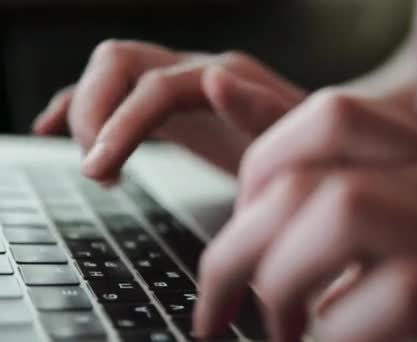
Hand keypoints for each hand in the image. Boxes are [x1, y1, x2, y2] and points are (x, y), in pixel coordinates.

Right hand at [34, 40, 304, 179]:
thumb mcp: (295, 140)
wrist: (319, 144)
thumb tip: (214, 80)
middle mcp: (197, 71)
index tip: (99, 172)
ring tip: (96, 165)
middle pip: (118, 63)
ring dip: (86, 112)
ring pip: (110, 73)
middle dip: (93, 114)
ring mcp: (181, 84)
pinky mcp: (173, 106)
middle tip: (98, 171)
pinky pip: (117, 96)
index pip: (154, 85)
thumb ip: (260, 110)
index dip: (120, 124)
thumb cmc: (309, 148)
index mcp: (225, 77)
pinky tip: (55, 130)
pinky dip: (80, 108)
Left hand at [195, 89, 416, 340]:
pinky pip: (380, 301)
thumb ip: (369, 194)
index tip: (237, 219)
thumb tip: (278, 205)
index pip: (332, 114)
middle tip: (220, 301)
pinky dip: (333, 335)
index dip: (259, 157)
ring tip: (276, 330)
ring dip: (278, 281)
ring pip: (337, 215)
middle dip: (238, 243)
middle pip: (309, 177)